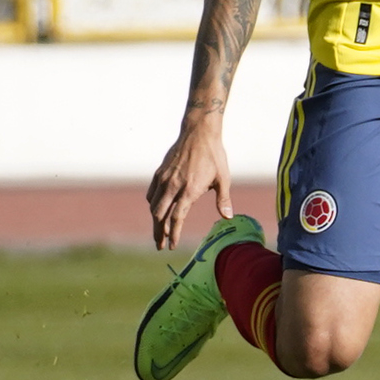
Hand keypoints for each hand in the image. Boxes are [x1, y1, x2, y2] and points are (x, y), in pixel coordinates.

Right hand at [146, 118, 232, 249]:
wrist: (199, 133)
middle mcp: (173, 186)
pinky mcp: (160, 172)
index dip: (174, 234)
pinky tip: (156, 210)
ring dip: (155, 220)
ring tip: (159, 231)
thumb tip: (227, 218)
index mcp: (189, 190)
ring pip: (153, 205)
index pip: (177, 218)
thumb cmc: (214, 156)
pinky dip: (152, 204)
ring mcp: (164, 179)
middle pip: (160, 216)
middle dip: (159, 233)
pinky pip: (151, 193)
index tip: (172, 246)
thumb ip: (223, 200)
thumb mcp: (223, 178)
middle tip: (160, 245)